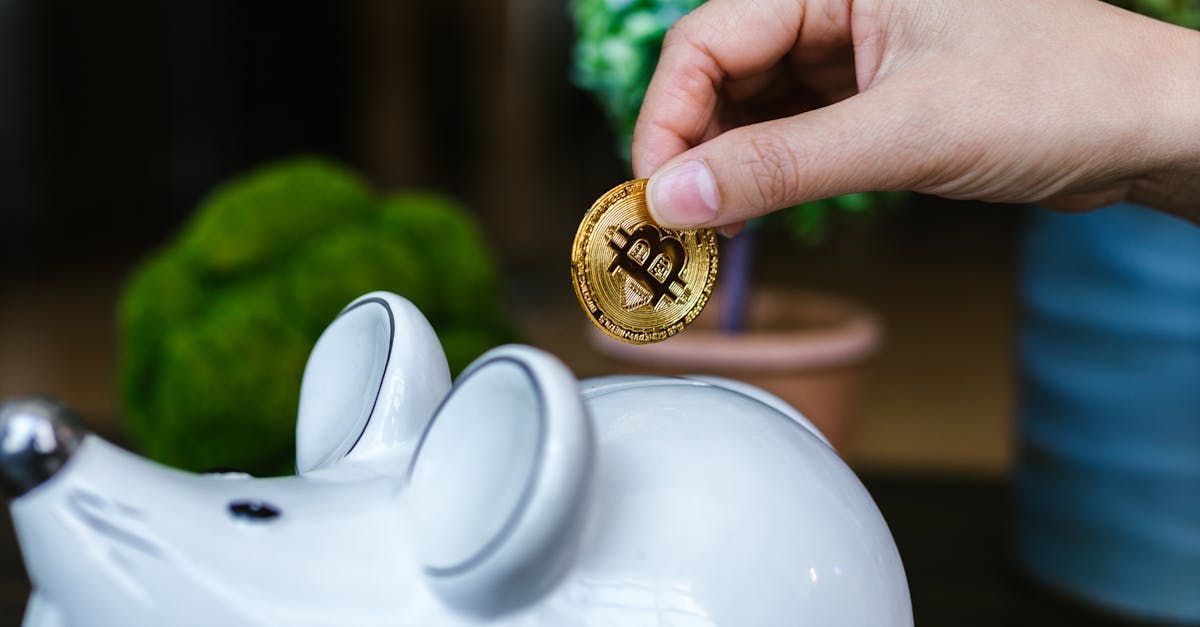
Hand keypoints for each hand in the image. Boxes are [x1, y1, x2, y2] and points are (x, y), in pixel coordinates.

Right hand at [633, 0, 1199, 229]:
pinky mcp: (865, 94)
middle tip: (670, 221)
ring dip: (720, 165)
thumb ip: (782, 166)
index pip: (711, 37)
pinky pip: (787, 128)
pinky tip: (746, 210)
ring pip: (747, 103)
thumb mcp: (906, 134)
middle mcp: (835, 2)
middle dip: (689, 145)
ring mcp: (850, 48)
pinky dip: (760, 172)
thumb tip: (676, 197)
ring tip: (706, 226)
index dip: (668, 116)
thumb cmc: (1059, 95)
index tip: (652, 192)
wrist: (1145, 129)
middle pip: (718, 69)